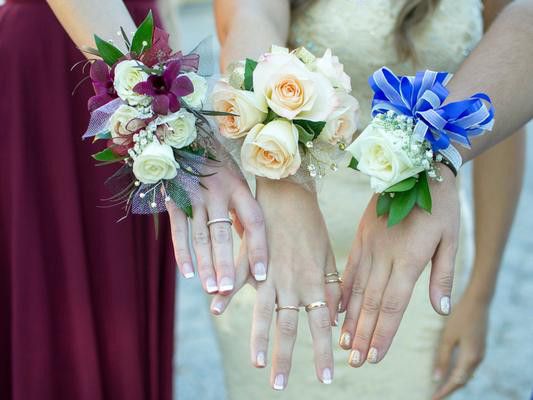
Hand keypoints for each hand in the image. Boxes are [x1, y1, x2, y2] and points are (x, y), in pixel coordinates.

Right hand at [166, 161, 266, 294]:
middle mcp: (217, 191)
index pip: (253, 222)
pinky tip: (189, 273)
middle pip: (223, 234)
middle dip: (226, 264)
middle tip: (228, 290)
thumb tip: (250, 241)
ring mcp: (194, 196)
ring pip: (201, 236)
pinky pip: (179, 230)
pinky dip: (182, 253)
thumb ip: (242, 208)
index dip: (258, 249)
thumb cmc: (215, 162)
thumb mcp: (235, 178)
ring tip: (211, 289)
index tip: (262, 275)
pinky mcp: (174, 199)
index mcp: (239, 186)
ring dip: (206, 264)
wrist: (182, 136)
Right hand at [211, 179, 340, 388]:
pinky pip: (237, 280)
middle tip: (281, 385)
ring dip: (259, 339)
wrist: (291, 193)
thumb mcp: (328, 257)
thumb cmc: (312, 225)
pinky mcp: (250, 259)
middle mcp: (291, 283)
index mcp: (313, 282)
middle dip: (287, 358)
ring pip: (263, 312)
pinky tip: (215, 310)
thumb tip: (336, 316)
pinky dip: (225, 294)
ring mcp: (268, 272)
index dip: (324, 352)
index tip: (327, 377)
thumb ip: (330, 287)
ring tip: (258, 363)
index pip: (322, 325)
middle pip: (289, 327)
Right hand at [340, 165, 459, 365]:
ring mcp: (369, 244)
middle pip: (371, 302)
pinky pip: (348, 267)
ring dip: (350, 318)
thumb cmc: (440, 204)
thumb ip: (442, 275)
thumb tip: (441, 309)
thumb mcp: (451, 238)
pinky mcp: (361, 235)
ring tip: (343, 342)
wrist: (418, 165)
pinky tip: (336, 306)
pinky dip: (342, 290)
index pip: (392, 304)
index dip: (383, 332)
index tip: (374, 356)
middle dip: (363, 334)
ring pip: (356, 288)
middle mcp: (384, 255)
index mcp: (408, 258)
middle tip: (354, 361)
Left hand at [432, 290, 488, 398]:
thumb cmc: (460, 317)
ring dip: (454, 382)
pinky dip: (458, 373)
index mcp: (470, 358)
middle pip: (462, 381)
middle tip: (434, 396)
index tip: (432, 398)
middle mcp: (477, 359)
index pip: (456, 382)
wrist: (477, 302)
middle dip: (449, 390)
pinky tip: (449, 372)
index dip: (444, 392)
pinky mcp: (478, 348)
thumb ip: (442, 358)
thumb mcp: (448, 337)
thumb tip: (436, 378)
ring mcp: (480, 354)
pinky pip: (468, 367)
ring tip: (439, 387)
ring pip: (466, 375)